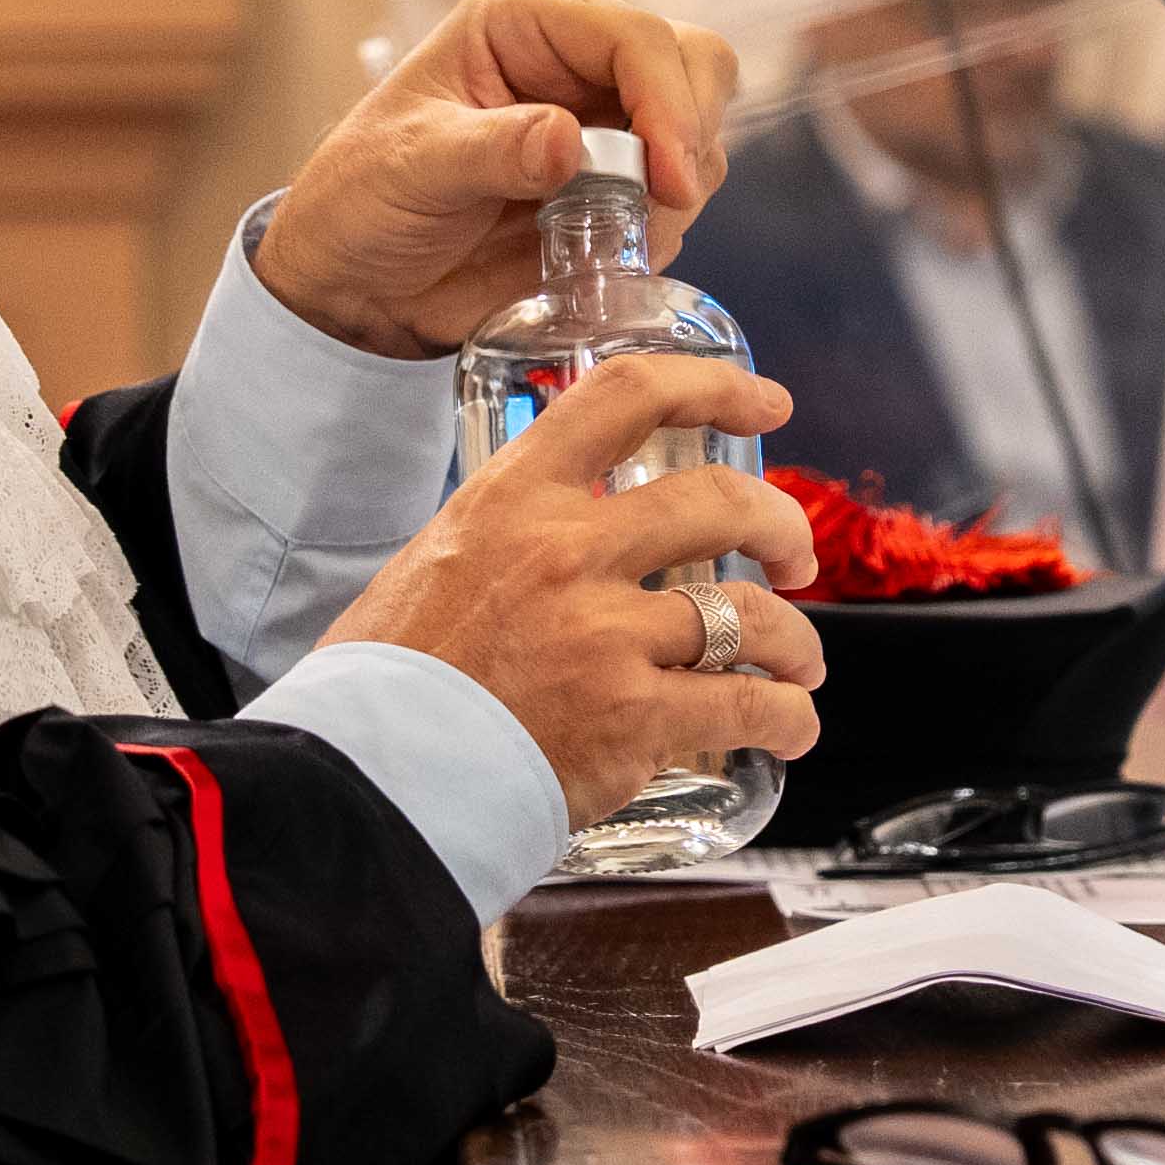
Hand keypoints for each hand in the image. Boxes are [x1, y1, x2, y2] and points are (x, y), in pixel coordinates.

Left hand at [252, 0, 745, 358]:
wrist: (356, 281)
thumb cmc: (361, 200)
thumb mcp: (410, 168)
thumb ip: (491, 152)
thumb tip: (571, 141)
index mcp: (523, 20)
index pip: (634, 35)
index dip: (668, 101)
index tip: (668, 179)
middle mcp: (575, 58)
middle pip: (694, 66)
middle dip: (690, 138)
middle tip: (662, 206)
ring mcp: (604, 120)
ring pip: (700, 135)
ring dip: (676, 194)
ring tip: (607, 242)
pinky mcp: (616, 182)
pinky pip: (678, 197)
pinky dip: (662, 230)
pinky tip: (603, 256)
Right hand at [318, 350, 827, 827]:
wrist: (366, 778)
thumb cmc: (382, 688)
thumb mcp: (428, 568)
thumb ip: (500, 548)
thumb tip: (537, 557)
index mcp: (511, 500)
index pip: (626, 396)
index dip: (712, 385)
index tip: (763, 398)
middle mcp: (567, 551)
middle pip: (720, 501)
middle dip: (780, 525)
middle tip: (792, 556)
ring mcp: (606, 634)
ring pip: (749, 615)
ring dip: (794, 641)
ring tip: (797, 664)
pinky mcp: (633, 717)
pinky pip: (747, 705)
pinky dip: (784, 717)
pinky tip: (788, 726)